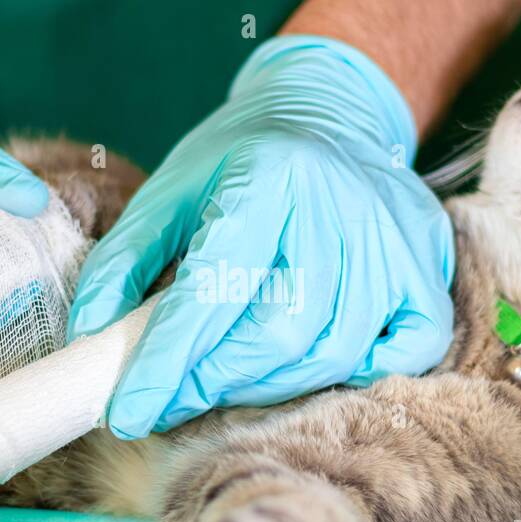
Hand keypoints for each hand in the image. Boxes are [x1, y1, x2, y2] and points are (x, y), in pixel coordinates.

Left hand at [68, 35, 454, 438]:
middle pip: (280, 335)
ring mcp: (395, 240)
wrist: (330, 109)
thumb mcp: (168, 191)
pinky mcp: (429, 265)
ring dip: (269, 385)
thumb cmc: (241, 158)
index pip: (214, 290)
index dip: (168, 362)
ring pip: (334, 352)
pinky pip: (408, 348)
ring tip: (226, 378)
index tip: (129, 412)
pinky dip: (358, 371)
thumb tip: (92, 341)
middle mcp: (340, 207)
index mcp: (268, 178)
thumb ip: (122, 263)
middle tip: (174, 394)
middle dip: (214, 381)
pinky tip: (312, 359)